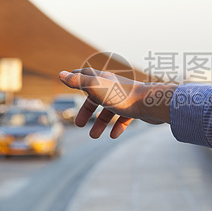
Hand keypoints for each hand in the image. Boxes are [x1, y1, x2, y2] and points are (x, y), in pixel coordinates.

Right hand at [59, 68, 176, 138]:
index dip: (76, 77)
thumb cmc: (122, 95)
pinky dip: (117, 126)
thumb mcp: (95, 88)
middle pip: (97, 97)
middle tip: (79, 124)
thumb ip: (78, 82)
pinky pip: (124, 117)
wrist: (150, 103)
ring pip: (110, 110)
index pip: (87, 75)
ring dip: (101, 122)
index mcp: (103, 79)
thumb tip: (61, 74)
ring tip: (94, 136)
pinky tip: (113, 135)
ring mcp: (125, 97)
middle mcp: (114, 86)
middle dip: (87, 110)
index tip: (68, 78)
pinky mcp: (136, 108)